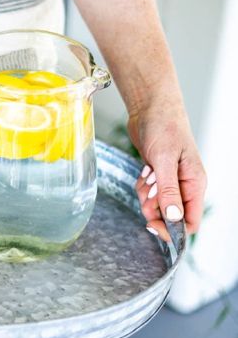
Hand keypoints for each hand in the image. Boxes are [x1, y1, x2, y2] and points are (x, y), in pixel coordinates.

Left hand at [127, 99, 206, 241]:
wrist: (150, 107)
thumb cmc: (163, 127)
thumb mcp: (164, 160)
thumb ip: (168, 190)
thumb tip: (174, 217)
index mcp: (195, 184)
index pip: (190, 221)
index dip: (172, 229)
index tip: (153, 225)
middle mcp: (185, 185)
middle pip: (169, 216)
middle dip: (153, 209)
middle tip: (147, 190)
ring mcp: (171, 181)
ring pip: (155, 205)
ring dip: (145, 195)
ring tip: (147, 175)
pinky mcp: (158, 176)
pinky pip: (147, 193)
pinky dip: (142, 186)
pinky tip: (144, 171)